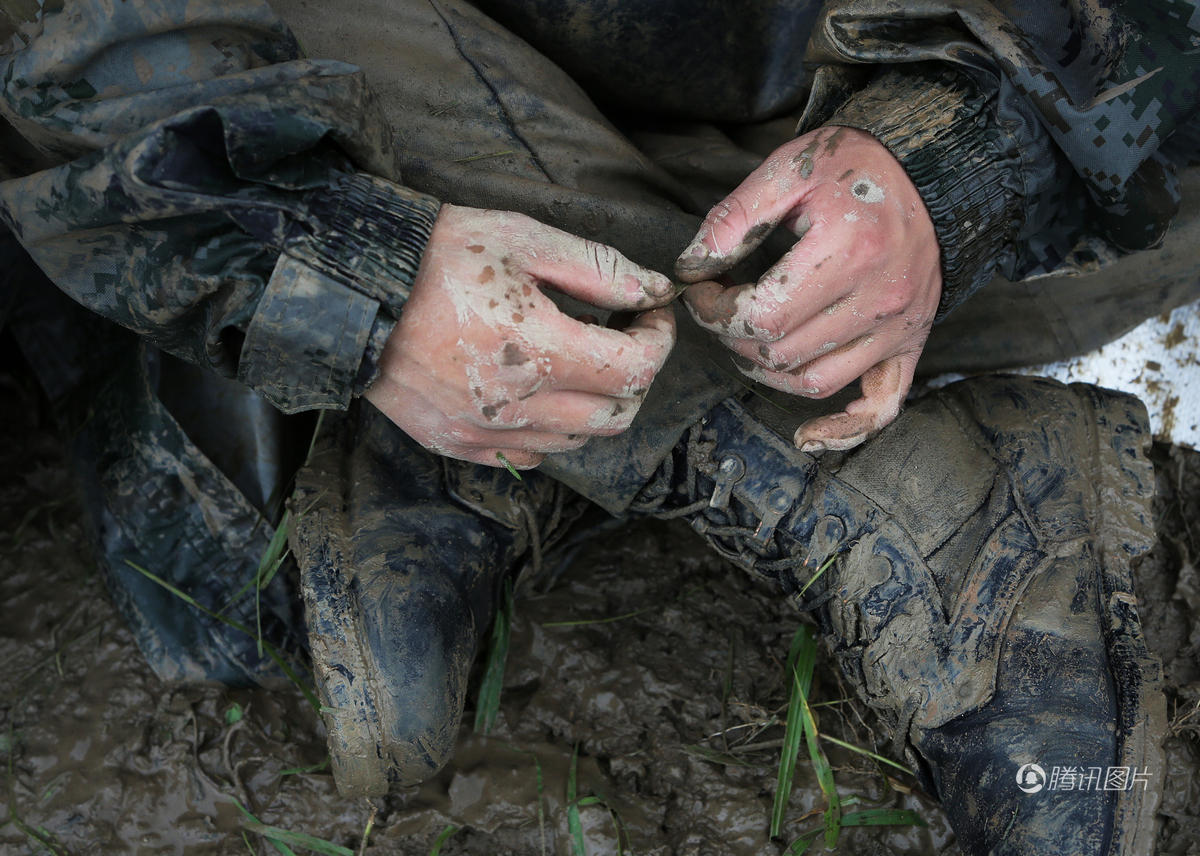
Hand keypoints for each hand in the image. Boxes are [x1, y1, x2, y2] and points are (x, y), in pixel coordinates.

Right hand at [366, 204, 676, 468]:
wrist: (356, 290)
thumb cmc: (437, 257)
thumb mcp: (523, 239)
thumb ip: (598, 268)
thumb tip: (653, 291)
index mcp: (540, 350)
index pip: (636, 370)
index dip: (659, 341)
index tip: (650, 315)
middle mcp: (518, 404)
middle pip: (616, 416)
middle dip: (634, 376)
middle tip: (620, 336)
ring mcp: (486, 432)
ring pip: (576, 441)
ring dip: (593, 403)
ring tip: (572, 357)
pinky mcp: (458, 444)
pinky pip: (528, 455)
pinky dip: (549, 429)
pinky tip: (534, 389)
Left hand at [675, 127, 940, 451]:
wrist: (934, 171)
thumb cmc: (857, 165)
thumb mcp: (790, 168)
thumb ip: (735, 218)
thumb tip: (690, 268)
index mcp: (848, 251)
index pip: (760, 317)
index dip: (715, 313)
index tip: (703, 291)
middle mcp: (879, 299)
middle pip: (780, 354)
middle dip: (732, 337)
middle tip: (721, 308)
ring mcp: (899, 328)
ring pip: (814, 382)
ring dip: (767, 371)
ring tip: (748, 339)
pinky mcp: (911, 344)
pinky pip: (880, 406)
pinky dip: (843, 430)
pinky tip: (808, 436)